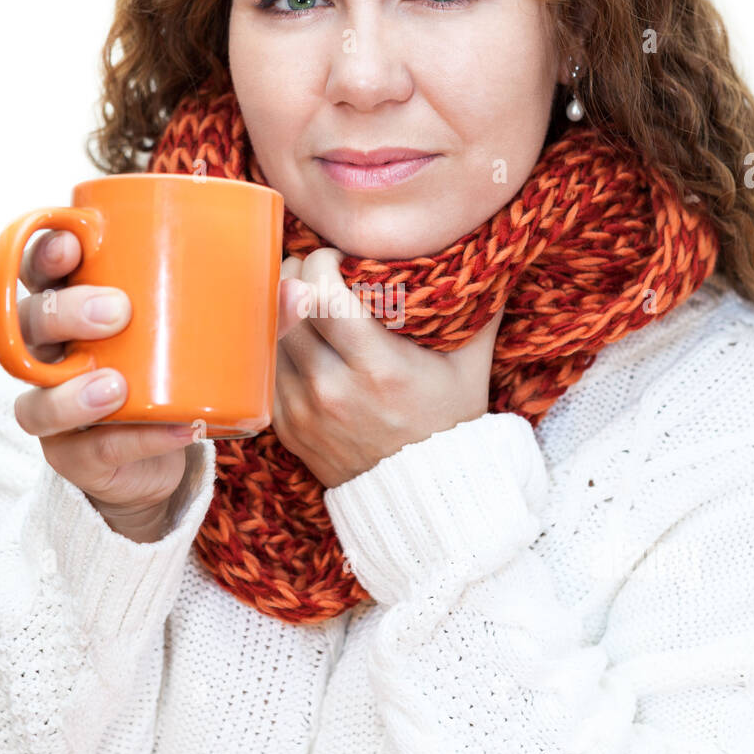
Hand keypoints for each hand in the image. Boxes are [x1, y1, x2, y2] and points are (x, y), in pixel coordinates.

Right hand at [13, 229, 306, 540]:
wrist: (158, 459)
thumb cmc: (173, 374)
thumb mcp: (206, 339)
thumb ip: (250, 316)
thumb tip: (301, 290)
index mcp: (73, 304)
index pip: (39, 270)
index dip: (45, 253)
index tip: (75, 244)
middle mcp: (51, 355)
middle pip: (31, 324)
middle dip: (66, 313)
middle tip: (116, 311)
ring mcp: (55, 408)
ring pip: (37, 399)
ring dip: (74, 393)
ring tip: (117, 387)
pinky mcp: (74, 457)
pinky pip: (90, 450)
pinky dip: (135, 442)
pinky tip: (176, 431)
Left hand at [273, 247, 503, 488]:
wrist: (426, 496)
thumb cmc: (451, 422)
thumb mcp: (470, 365)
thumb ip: (477, 308)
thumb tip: (488, 257)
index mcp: (377, 367)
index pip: (321, 291)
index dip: (323, 261)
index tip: (339, 259)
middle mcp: (332, 389)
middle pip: (285, 304)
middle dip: (297, 273)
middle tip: (317, 271)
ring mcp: (303, 410)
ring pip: (267, 332)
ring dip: (282, 307)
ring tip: (306, 299)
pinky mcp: (286, 426)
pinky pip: (265, 367)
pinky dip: (278, 344)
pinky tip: (301, 337)